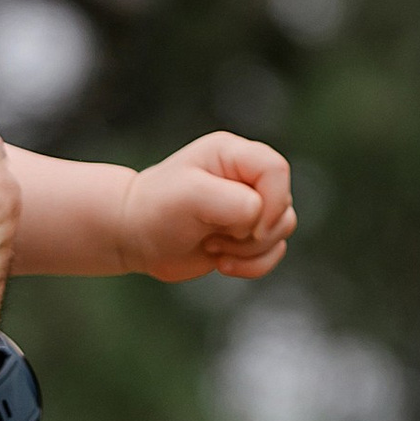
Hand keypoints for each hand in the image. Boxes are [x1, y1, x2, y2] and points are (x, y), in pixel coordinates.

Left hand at [118, 134, 295, 284]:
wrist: (135, 237)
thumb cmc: (156, 209)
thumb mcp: (189, 197)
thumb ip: (232, 202)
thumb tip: (259, 217)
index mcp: (233, 154)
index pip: (277, 170)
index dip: (273, 201)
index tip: (247, 227)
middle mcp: (246, 177)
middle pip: (284, 206)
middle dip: (255, 234)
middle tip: (215, 235)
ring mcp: (251, 206)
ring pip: (281, 232)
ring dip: (250, 251)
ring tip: (212, 246)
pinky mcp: (248, 234)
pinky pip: (273, 253)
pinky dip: (252, 266)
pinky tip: (220, 262)